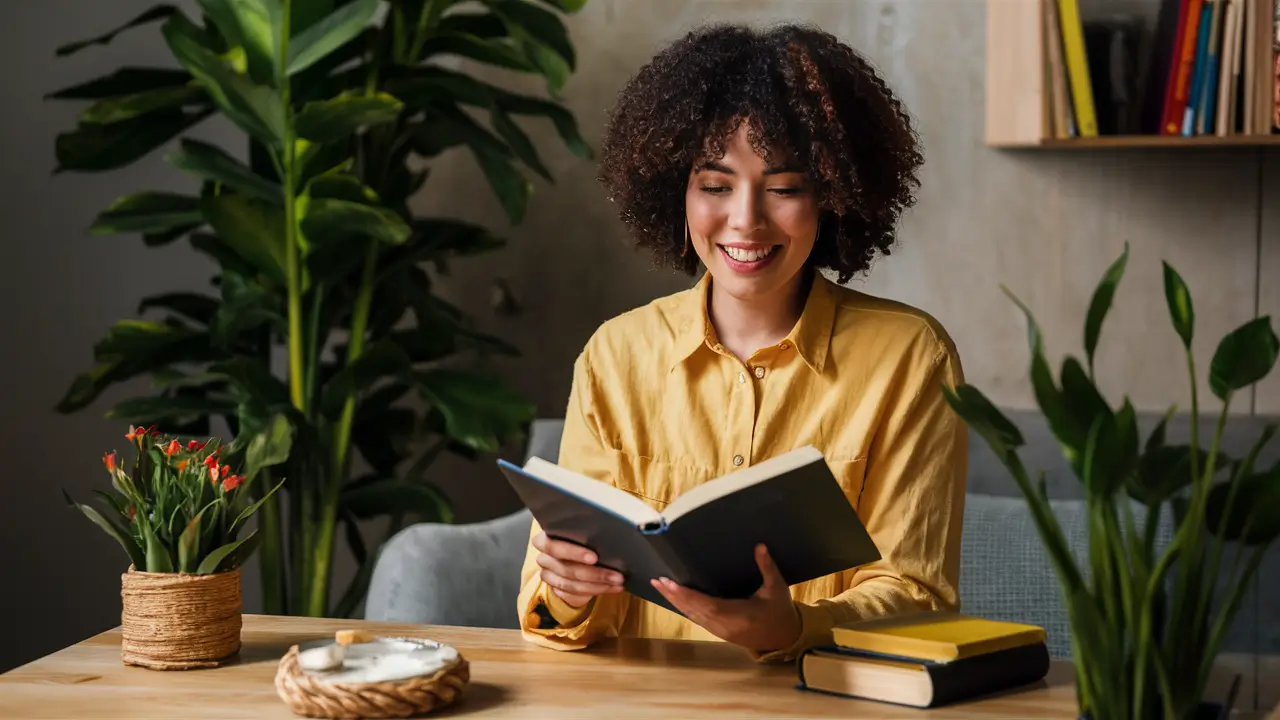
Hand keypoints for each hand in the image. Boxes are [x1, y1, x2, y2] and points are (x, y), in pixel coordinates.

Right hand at [533, 531, 624, 607]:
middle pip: (567, 569)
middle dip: (595, 574)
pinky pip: (574, 595)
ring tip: (617, 582)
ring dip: (599, 585)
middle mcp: (543, 559)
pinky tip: (611, 588)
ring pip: (572, 585)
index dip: (574, 553)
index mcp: (543, 540)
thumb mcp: (579, 533)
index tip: (595, 558)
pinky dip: (595, 592)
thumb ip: (585, 534)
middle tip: (617, 575)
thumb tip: (608, 537)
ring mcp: (548, 576)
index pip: (553, 546)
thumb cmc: (578, 539)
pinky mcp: (556, 590)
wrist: (570, 555)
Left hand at [650, 544, 800, 653]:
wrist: (784, 637)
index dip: (687, 595)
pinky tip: (674, 598)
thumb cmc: (780, 610)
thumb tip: (759, 546)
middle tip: (658, 580)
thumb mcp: (777, 588)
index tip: (671, 583)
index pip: (707, 604)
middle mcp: (725, 625)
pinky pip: (697, 619)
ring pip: (693, 616)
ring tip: (660, 586)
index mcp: (739, 614)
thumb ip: (767, 567)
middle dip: (675, 595)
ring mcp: (720, 631)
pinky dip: (684, 608)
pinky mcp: (719, 632)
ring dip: (676, 601)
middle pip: (694, 610)